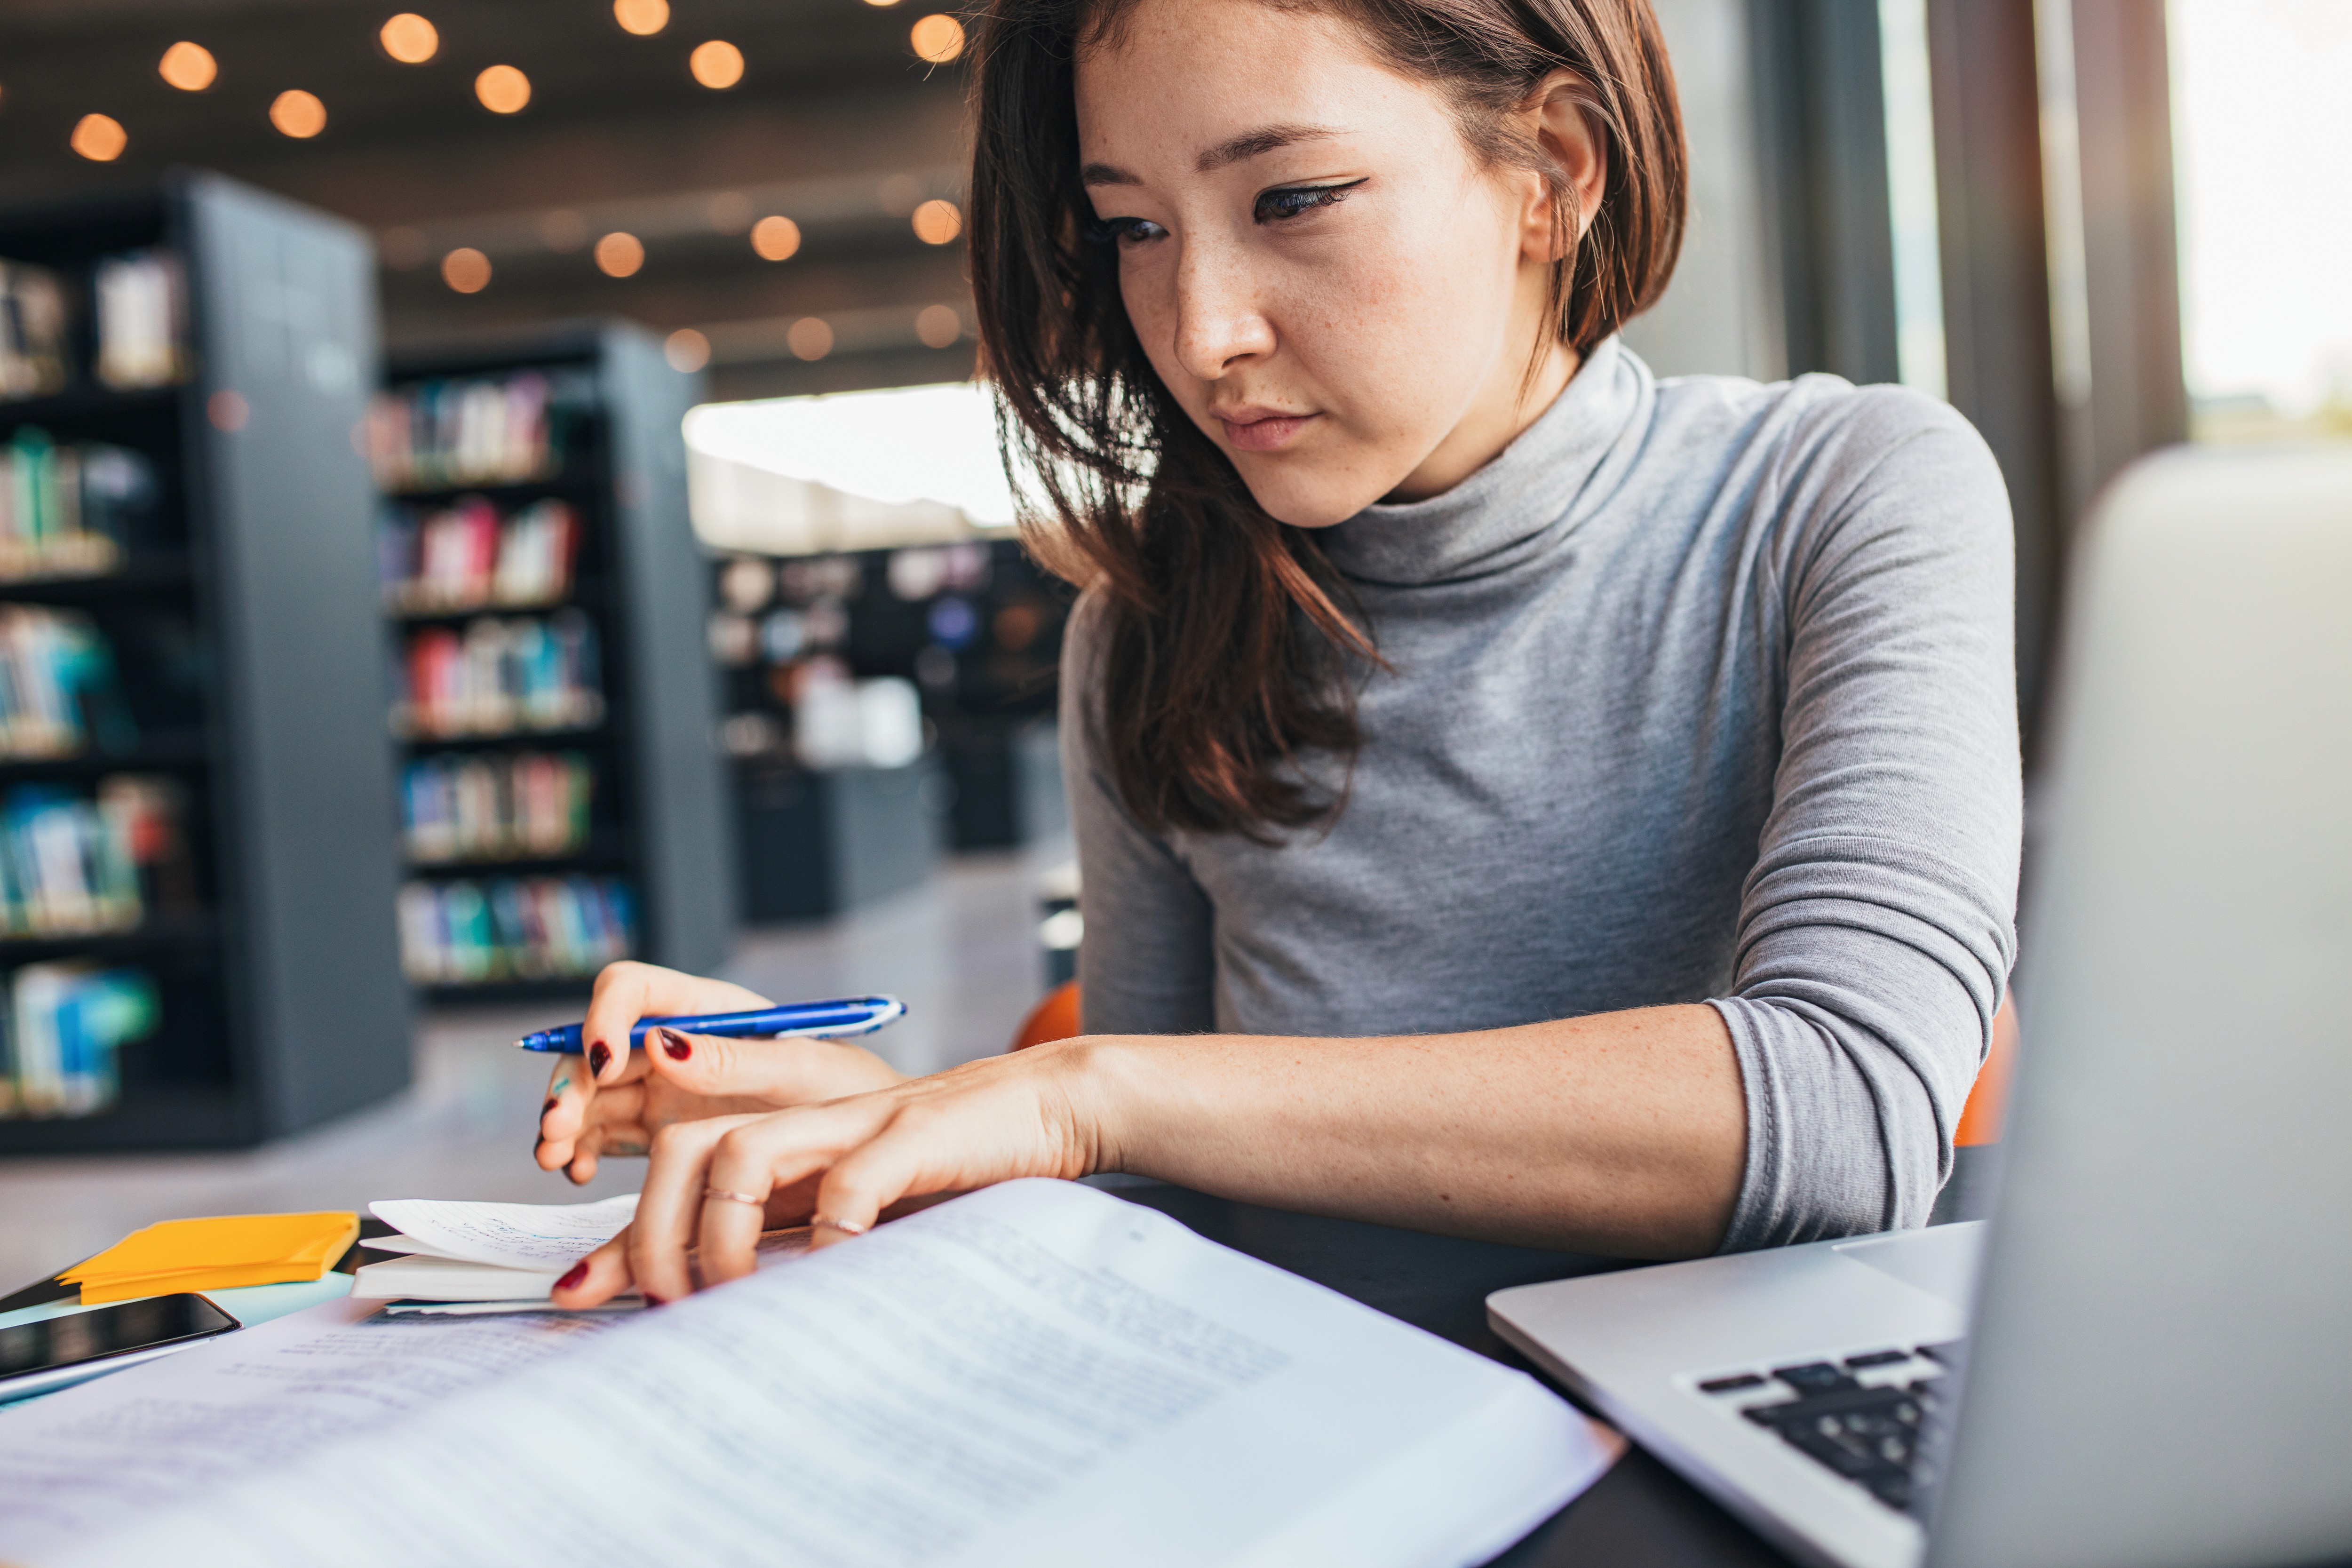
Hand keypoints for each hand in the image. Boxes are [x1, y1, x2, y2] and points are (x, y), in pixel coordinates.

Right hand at [535, 961, 907, 1183]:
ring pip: (591, 1093)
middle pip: (596, 1045)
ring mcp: (663, 1087)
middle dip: (568, 1082)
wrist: (867, 1145)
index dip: (603, 1017)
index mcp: (709, 1009)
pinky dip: (582, 1151)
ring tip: (555, 1158)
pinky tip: (581, 1173)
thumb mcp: (801, 1070)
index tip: (602, 1062)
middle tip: (557, 1129)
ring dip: (563, 1120)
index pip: (632, 989)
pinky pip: (604, 1134)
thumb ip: (733, 1059)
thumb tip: (660, 1043)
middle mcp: (676, 1043)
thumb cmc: (848, 1092)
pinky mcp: (659, 1130)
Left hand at [550, 1038, 1112, 1306]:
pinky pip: (851, 1180)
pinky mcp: (916, 1133)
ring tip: (731, 1298)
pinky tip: (833, 1272)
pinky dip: (830, 1231)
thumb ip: (792, 1235)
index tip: (576, 1291)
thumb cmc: (952, 1166)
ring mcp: (857, 1119)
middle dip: (651, 1232)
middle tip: (665, 1306)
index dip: (620, 1231)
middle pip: (683, 1147)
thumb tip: (715, 1306)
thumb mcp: (858, 1203)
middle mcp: (806, 1118)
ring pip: (742, 1152)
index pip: (673, 1165)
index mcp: (788, 1136)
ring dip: (720, 1233)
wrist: (1049, 1103)